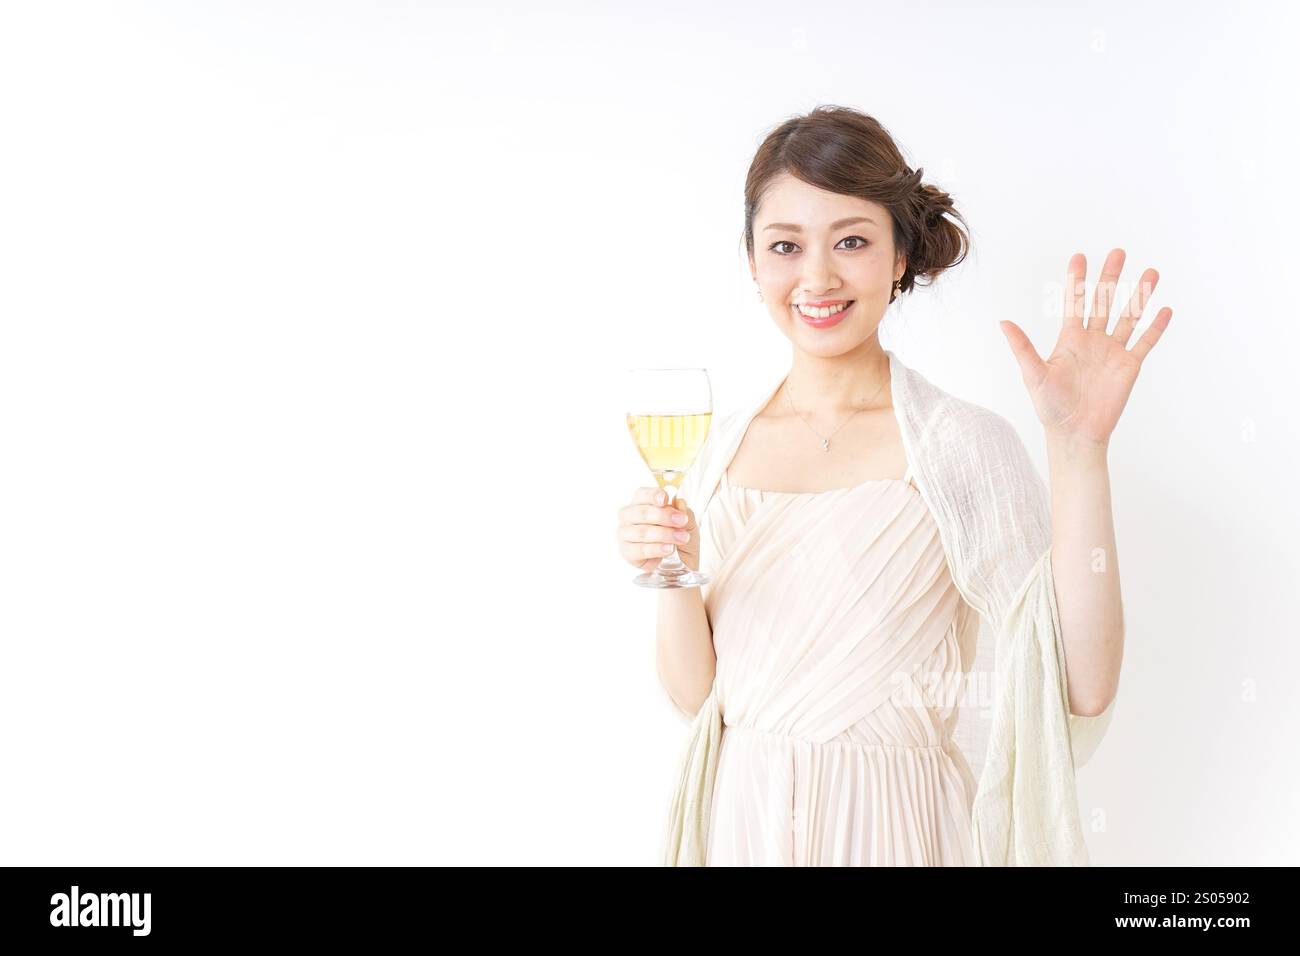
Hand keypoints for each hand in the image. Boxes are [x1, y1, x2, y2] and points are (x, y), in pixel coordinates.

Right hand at [616, 487, 699, 572]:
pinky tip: (669, 548)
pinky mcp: (626, 552)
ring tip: (681, 538)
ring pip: (642, 532)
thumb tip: (680, 503)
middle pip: (643, 513)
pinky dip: (657, 548)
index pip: (643, 494)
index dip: (653, 495)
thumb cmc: (677, 534)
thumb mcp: (686, 521)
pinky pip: (641, 549)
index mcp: (641, 502)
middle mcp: (628, 515)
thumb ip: (683, 512)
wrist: (677, 560)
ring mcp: (624, 534)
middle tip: (682, 521)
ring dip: (665, 534)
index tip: (666, 498)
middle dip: (664, 516)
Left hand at [999, 248, 1172, 447]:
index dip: (1077, 280)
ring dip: (1139, 295)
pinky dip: (1155, 327)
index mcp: (1069, 339)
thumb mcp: (1033, 374)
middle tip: (1118, 252)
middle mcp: (1093, 340)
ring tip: (1151, 273)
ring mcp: (1113, 352)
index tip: (1080, 256)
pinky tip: (1165, 309)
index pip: (1074, 302)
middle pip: (1104, 302)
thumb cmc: (1050, 406)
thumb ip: (1022, 347)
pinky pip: (1145, 342)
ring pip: (1129, 316)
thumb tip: (1003, 322)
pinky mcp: (1129, 366)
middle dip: (1110, 277)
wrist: (1074, 433)